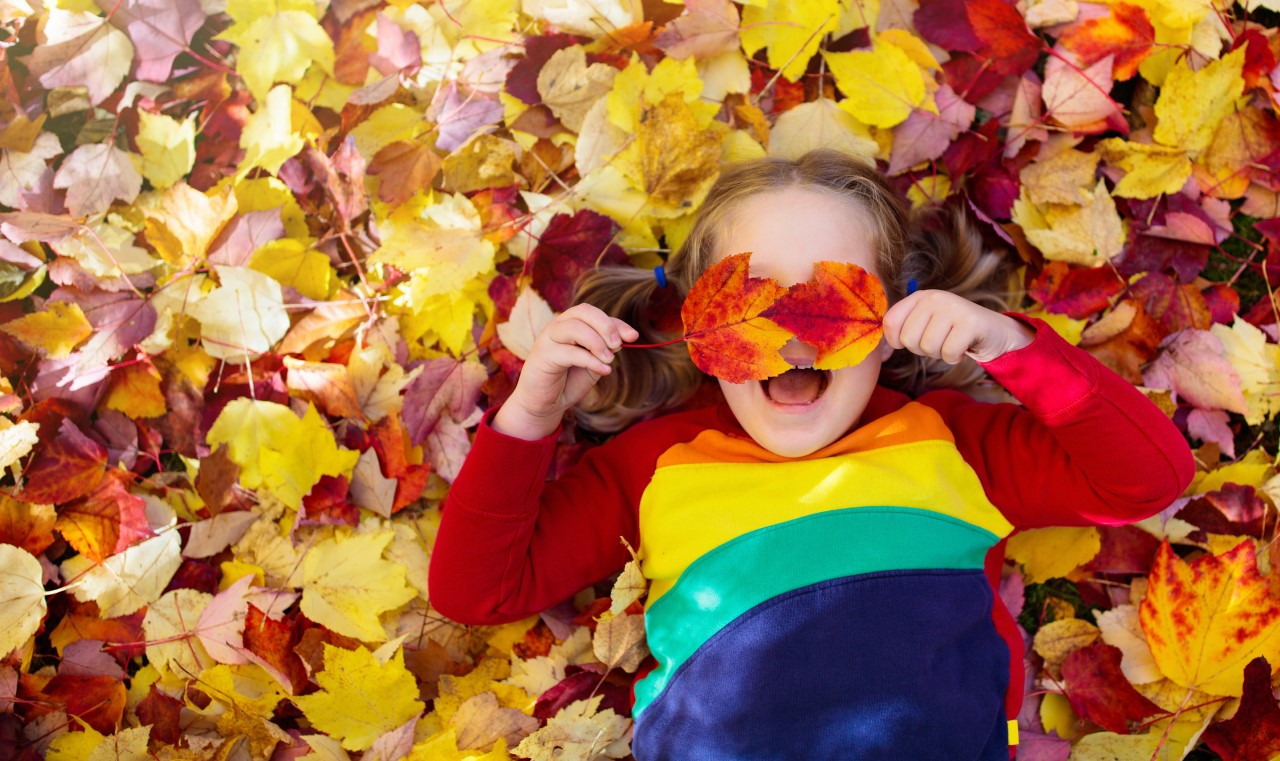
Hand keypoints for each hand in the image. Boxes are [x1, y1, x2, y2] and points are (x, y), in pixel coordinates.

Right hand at [493, 304, 639, 439]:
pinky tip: (603, 371)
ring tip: (609, 360)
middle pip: (583, 312)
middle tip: (618, 345)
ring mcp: (548, 339)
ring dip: (597, 342)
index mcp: (570, 324)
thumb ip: (604, 348)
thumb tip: (621, 339)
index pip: (595, 314)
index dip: (616, 323)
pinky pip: (570, 352)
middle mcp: (558, 326)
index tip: (633, 336)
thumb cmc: (569, 380)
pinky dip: (590, 360)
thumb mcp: (593, 362)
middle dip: (605, 326)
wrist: (544, 403)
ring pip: (574, 328)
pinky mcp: (543, 356)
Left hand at [882, 290, 1033, 364]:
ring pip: (928, 347)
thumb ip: (902, 329)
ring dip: (939, 354)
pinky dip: (954, 358)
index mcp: (919, 297)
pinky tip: (963, 347)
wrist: (992, 332)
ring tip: (950, 342)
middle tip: (938, 341)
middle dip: (921, 349)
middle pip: (908, 339)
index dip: (895, 340)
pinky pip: (948, 353)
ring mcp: (953, 308)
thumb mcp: (925, 323)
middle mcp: (934, 298)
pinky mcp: (970, 322)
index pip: (890, 322)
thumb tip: (878, 351)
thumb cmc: (951, 332)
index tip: (907, 343)